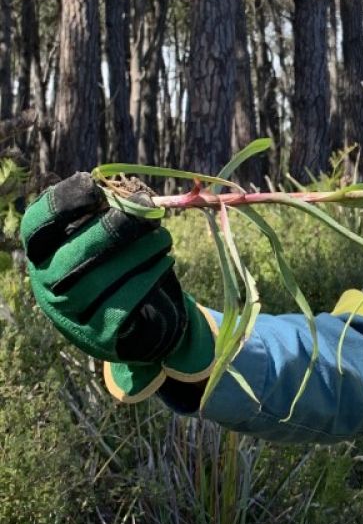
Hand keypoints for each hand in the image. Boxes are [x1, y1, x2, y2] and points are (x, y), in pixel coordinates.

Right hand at [20, 173, 213, 400]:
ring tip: (162, 238)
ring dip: (136, 253)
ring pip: (97, 281)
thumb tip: (138, 200)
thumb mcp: (112, 240)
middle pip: (68, 255)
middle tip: (143, 212)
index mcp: (43, 254)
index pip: (36, 226)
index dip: (61, 203)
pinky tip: (164, 262)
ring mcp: (70, 315)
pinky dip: (147, 280)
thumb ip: (116, 216)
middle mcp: (47, 286)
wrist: (141, 322)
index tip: (93, 186)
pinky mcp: (100, 336)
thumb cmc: (121, 267)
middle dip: (109, 229)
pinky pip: (122, 307)